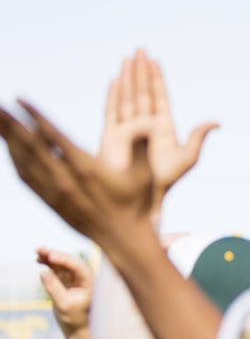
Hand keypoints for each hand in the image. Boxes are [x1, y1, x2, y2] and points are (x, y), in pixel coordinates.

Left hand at [0, 100, 153, 246]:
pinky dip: (14, 159)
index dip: (34, 116)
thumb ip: (140, 148)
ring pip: (24, 161)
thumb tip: (146, 125)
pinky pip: (26, 177)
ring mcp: (55, 191)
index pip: (53, 136)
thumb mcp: (144, 176)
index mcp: (86, 168)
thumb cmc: (136, 205)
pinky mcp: (51, 202)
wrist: (123, 239)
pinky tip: (9, 148)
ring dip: (8, 140)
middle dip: (11, 124)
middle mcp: (65, 179)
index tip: (19, 99)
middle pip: (30, 146)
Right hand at [37, 248, 93, 334]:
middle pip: (70, 261)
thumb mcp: (63, 304)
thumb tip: (43, 272)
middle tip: (40, 249)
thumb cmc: (73, 317)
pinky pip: (58, 267)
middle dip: (55, 254)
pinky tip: (38, 260)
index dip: (64, 259)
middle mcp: (85, 277)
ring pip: (63, 262)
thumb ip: (54, 288)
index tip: (51, 256)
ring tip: (37, 252)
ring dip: (51, 256)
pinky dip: (49, 263)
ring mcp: (76, 277)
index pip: (78, 266)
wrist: (76, 325)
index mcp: (90, 282)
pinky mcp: (67, 279)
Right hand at [97, 49, 217, 216]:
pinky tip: (115, 81)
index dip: (157, 79)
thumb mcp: (188, 158)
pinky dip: (114, 95)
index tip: (155, 60)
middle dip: (142, 70)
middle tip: (141, 49)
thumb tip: (217, 122)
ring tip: (128, 58)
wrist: (145, 195)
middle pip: (143, 91)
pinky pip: (113, 111)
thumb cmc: (166, 180)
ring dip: (128, 77)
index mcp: (163, 127)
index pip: (159, 97)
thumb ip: (199, 138)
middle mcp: (145, 124)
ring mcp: (129, 127)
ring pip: (128, 96)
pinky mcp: (113, 135)